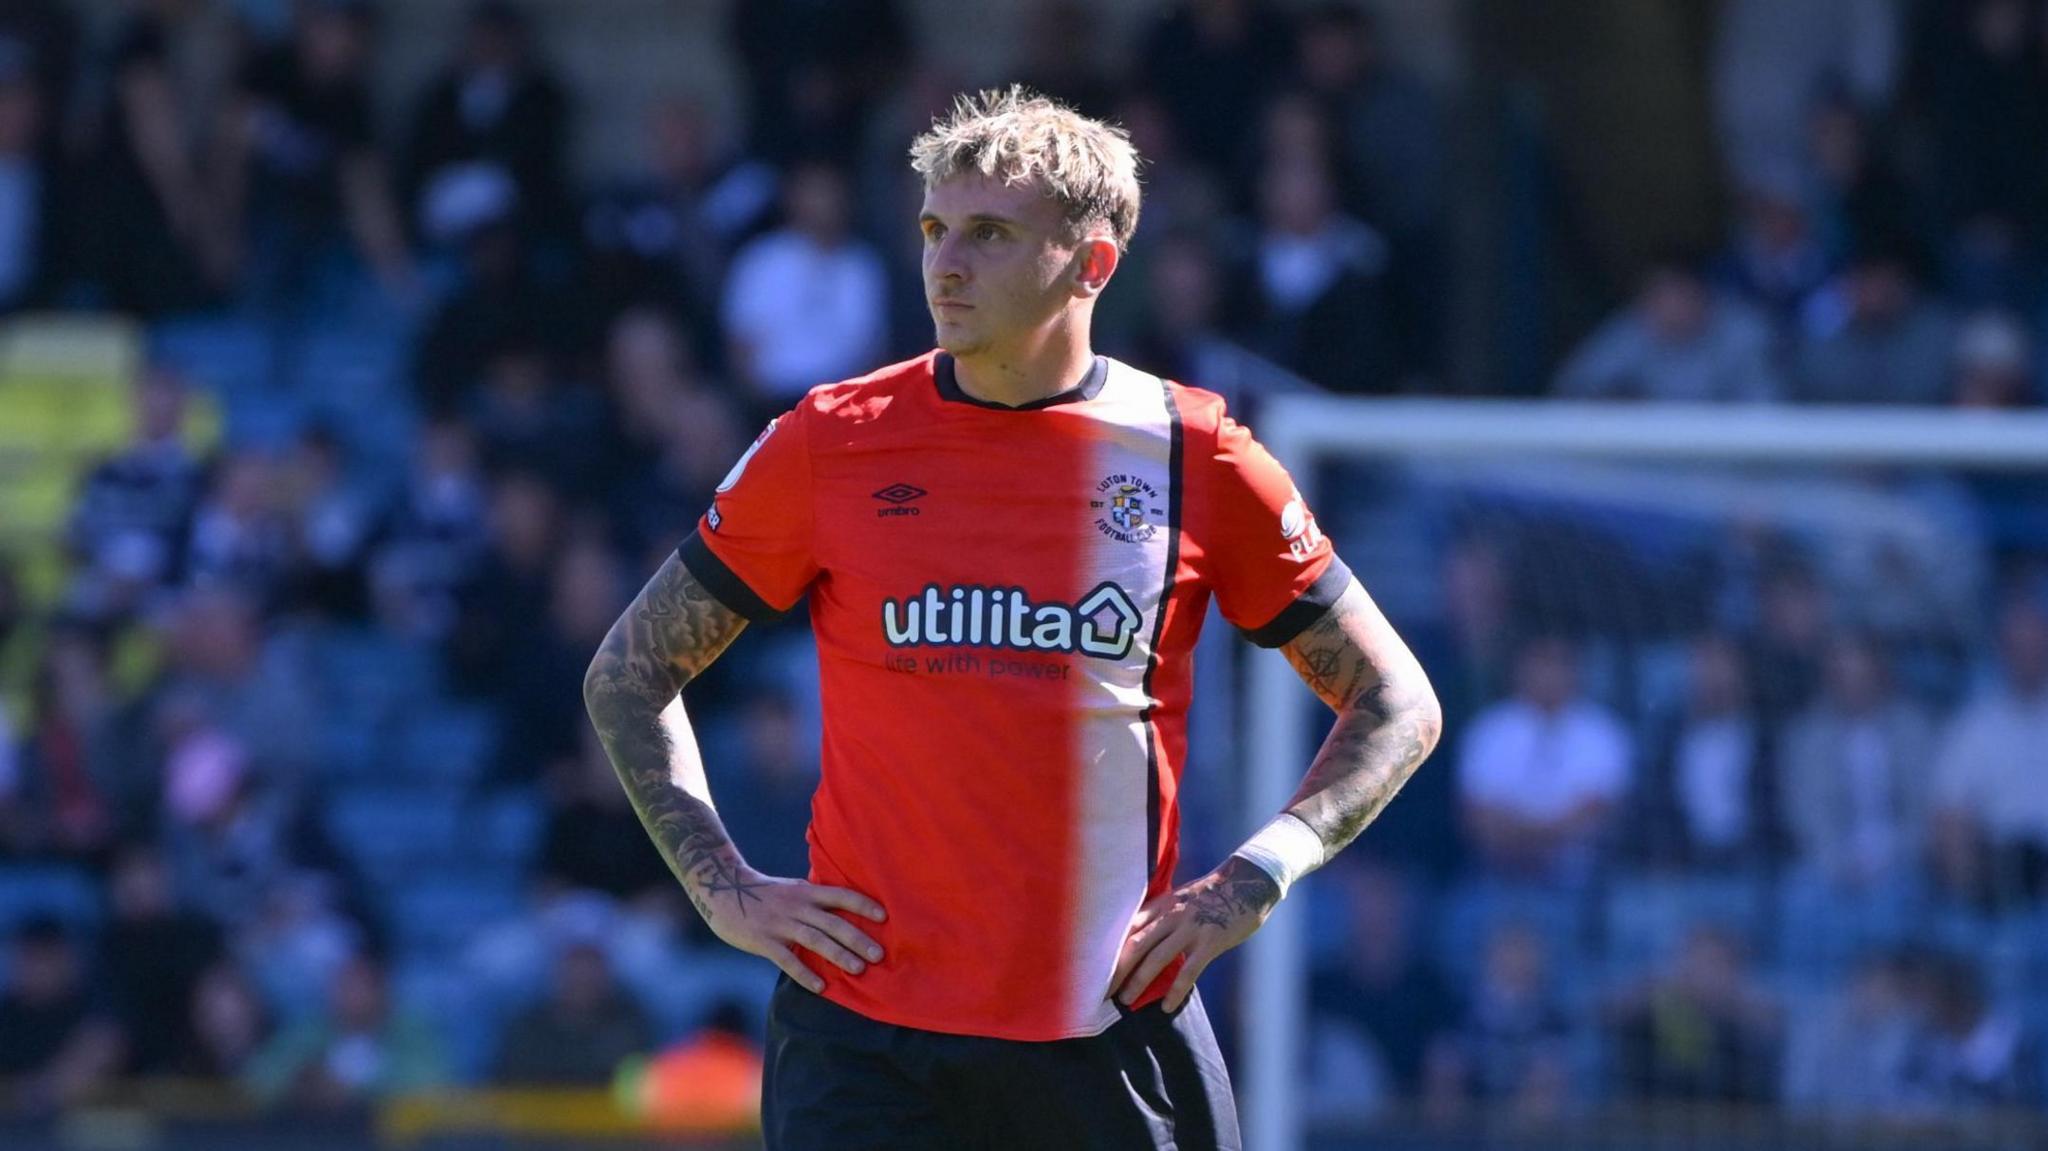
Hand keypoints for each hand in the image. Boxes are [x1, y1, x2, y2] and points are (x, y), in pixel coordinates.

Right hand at [698, 868, 886, 993]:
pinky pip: (787, 959)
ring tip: (859, 969)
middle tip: (879, 955)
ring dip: (838, 955)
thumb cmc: (764, 894)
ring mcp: (780, 924)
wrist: (723, 890)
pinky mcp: (764, 941)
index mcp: (806, 892)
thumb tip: (843, 911)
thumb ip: (814, 899)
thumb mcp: (792, 890)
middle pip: (833, 922)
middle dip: (857, 938)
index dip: (862, 905)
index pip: (841, 895)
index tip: (884, 917)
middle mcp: (797, 906)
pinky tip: (820, 986)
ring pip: (815, 940)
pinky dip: (805, 973)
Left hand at [1108, 856, 1279, 1011]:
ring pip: (1157, 958)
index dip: (1109, 949)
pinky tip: (1166, 1006)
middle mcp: (1172, 915)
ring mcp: (1191, 928)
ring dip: (1138, 982)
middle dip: (1116, 970)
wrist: (1249, 881)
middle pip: (1135, 945)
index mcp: (1163, 904)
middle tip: (1102, 991)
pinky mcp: (1211, 941)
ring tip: (1126, 1001)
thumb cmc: (1214, 893)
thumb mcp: (1182, 897)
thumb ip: (1162, 915)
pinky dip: (1175, 991)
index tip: (1095, 967)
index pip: (1128, 927)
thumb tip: (1142, 938)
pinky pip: (1188, 971)